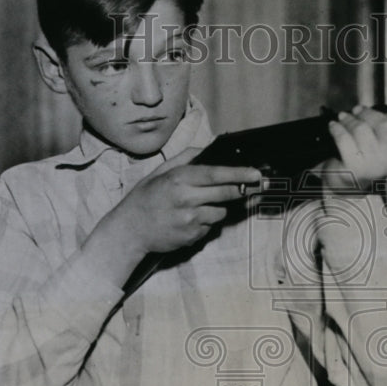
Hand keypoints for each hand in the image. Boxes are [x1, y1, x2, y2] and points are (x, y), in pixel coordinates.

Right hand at [117, 147, 261, 254]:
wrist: (130, 230)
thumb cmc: (145, 198)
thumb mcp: (160, 172)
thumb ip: (186, 158)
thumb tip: (210, 149)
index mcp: (178, 179)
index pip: (215, 174)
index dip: (239, 174)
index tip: (256, 174)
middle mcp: (186, 199)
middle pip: (225, 194)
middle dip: (242, 190)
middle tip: (255, 186)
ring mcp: (190, 220)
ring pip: (220, 212)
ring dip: (218, 208)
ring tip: (199, 206)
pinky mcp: (192, 236)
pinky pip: (210, 227)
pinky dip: (205, 222)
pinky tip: (189, 220)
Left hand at [321, 105, 386, 192]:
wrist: (350, 182)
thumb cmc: (370, 154)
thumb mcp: (385, 142)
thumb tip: (371, 110)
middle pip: (386, 125)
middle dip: (369, 113)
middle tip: (358, 110)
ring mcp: (374, 166)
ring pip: (361, 129)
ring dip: (349, 119)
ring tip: (344, 117)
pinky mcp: (354, 168)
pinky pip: (344, 138)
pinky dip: (337, 128)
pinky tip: (334, 126)